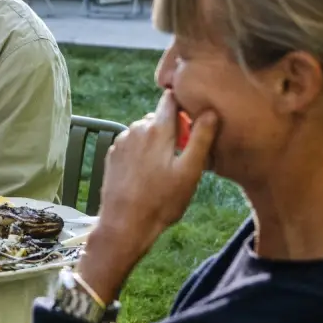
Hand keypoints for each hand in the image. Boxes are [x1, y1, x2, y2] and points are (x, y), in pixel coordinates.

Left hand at [76, 91, 217, 300]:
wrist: (125, 223)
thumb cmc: (162, 200)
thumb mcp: (190, 171)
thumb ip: (201, 139)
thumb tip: (210, 112)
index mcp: (157, 129)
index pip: (170, 99)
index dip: (183, 103)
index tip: (193, 118)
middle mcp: (136, 129)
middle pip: (158, 117)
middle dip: (172, 128)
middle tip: (184, 154)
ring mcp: (121, 141)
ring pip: (145, 131)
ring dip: (157, 141)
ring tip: (167, 167)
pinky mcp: (113, 154)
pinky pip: (133, 144)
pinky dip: (143, 151)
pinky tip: (149, 173)